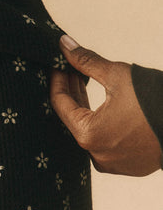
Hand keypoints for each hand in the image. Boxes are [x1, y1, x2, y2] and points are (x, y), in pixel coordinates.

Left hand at [49, 35, 162, 176]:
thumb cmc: (158, 102)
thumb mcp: (118, 75)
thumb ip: (86, 61)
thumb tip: (64, 44)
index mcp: (89, 135)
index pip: (60, 103)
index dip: (57, 79)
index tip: (57, 64)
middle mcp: (96, 155)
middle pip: (72, 116)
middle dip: (71, 90)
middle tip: (69, 68)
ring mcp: (112, 164)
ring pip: (87, 129)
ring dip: (84, 105)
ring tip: (82, 80)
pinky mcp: (127, 165)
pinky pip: (104, 140)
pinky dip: (99, 121)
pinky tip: (99, 102)